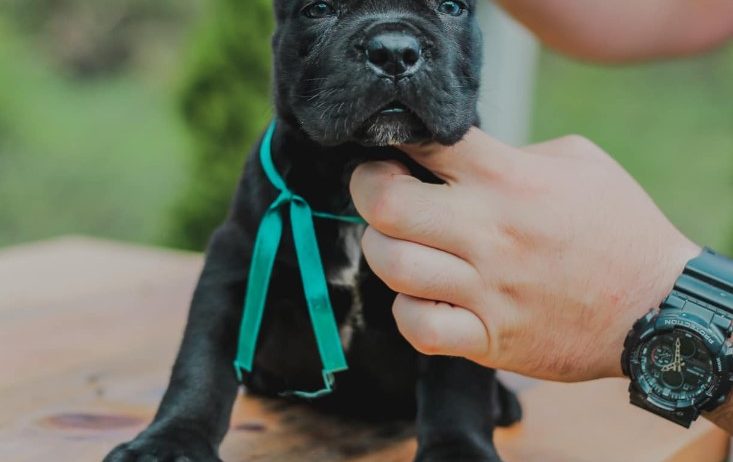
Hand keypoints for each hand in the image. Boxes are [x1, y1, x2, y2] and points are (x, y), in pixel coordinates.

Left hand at [350, 129, 700, 381]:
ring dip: (382, 251)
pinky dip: (408, 311)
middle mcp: (490, 232)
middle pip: (385, 205)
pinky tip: (422, 298)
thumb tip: (453, 155)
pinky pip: (419, 326)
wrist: (657, 307)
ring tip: (401, 244)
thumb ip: (511, 152)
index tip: (391, 146)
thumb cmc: (617, 225)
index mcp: (509, 179)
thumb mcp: (577, 161)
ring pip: (393, 265)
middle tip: (379, 192)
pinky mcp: (489, 337)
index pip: (423, 142)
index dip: (392, 137)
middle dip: (367, 191)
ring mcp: (488, 288)